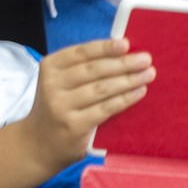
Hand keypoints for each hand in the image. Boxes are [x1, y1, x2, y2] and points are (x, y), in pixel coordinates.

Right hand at [26, 38, 154, 168]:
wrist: (39, 143)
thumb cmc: (59, 106)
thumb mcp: (61, 82)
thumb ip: (84, 68)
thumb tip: (124, 53)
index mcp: (50, 67)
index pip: (81, 53)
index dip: (105, 48)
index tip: (126, 44)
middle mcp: (52, 85)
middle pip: (94, 70)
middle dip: (123, 63)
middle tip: (146, 59)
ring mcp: (61, 106)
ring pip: (101, 89)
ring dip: (128, 80)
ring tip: (148, 74)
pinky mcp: (74, 125)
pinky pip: (105, 108)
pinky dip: (125, 99)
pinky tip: (139, 92)